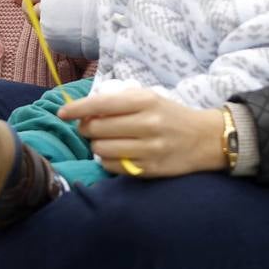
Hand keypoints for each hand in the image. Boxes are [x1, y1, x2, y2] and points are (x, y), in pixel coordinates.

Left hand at [58, 88, 227, 177]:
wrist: (206, 138)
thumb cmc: (170, 115)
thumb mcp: (149, 99)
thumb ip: (119, 103)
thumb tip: (84, 112)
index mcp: (145, 101)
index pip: (101, 104)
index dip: (76, 109)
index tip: (63, 113)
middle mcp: (147, 124)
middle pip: (97, 129)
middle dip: (86, 129)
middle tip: (89, 128)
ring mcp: (149, 149)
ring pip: (102, 149)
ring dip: (96, 145)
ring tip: (104, 141)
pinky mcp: (150, 169)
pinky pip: (113, 167)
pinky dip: (107, 161)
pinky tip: (114, 154)